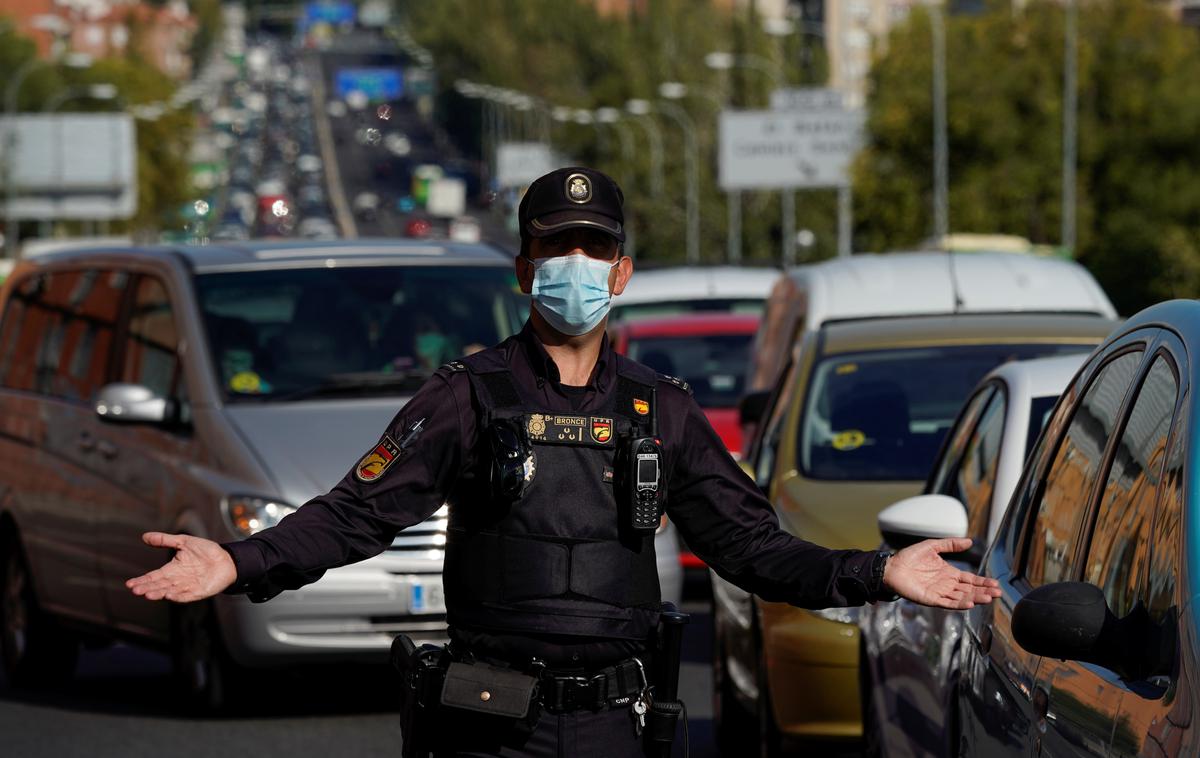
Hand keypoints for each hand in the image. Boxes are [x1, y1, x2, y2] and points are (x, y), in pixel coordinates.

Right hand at [125, 532, 237, 602]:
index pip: (153, 577)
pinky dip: (177, 596)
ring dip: (158, 593)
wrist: (227, 559)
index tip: (130, 584)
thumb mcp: (184, 542)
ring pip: (169, 591)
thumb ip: (165, 540)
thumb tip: (145, 536)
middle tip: (136, 590)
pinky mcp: (198, 592)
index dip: (142, 580)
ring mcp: (187, 587)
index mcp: (172, 569)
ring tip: (147, 594)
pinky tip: (169, 595)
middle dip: (147, 588)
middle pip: (158, 585)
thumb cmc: (206, 551)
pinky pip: (185, 596)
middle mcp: (177, 580)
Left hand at [883, 538, 1000, 609]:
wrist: (891, 566)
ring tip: (989, 598)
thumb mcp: (932, 546)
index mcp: (949, 574)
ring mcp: (940, 593)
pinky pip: (947, 603)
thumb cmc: (909, 557)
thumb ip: (950, 544)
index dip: (983, 582)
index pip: (970, 580)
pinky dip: (959, 604)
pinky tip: (970, 603)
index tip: (996, 584)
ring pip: (962, 598)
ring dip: (975, 598)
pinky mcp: (931, 599)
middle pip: (969, 590)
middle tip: (998, 593)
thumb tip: (969, 541)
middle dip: (984, 592)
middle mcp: (947, 585)